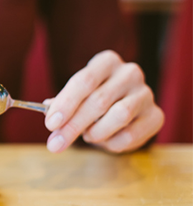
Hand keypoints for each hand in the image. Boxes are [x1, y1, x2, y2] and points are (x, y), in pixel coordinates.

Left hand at [44, 50, 163, 152]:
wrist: (126, 109)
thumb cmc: (94, 99)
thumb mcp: (76, 96)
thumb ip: (62, 104)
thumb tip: (49, 114)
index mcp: (106, 62)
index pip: (84, 81)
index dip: (66, 104)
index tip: (50, 124)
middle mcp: (129, 73)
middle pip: (99, 101)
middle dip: (73, 126)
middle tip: (55, 144)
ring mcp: (146, 94)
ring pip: (119, 116)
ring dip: (95, 133)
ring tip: (87, 136)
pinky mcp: (156, 116)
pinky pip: (131, 135)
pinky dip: (111, 143)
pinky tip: (105, 140)